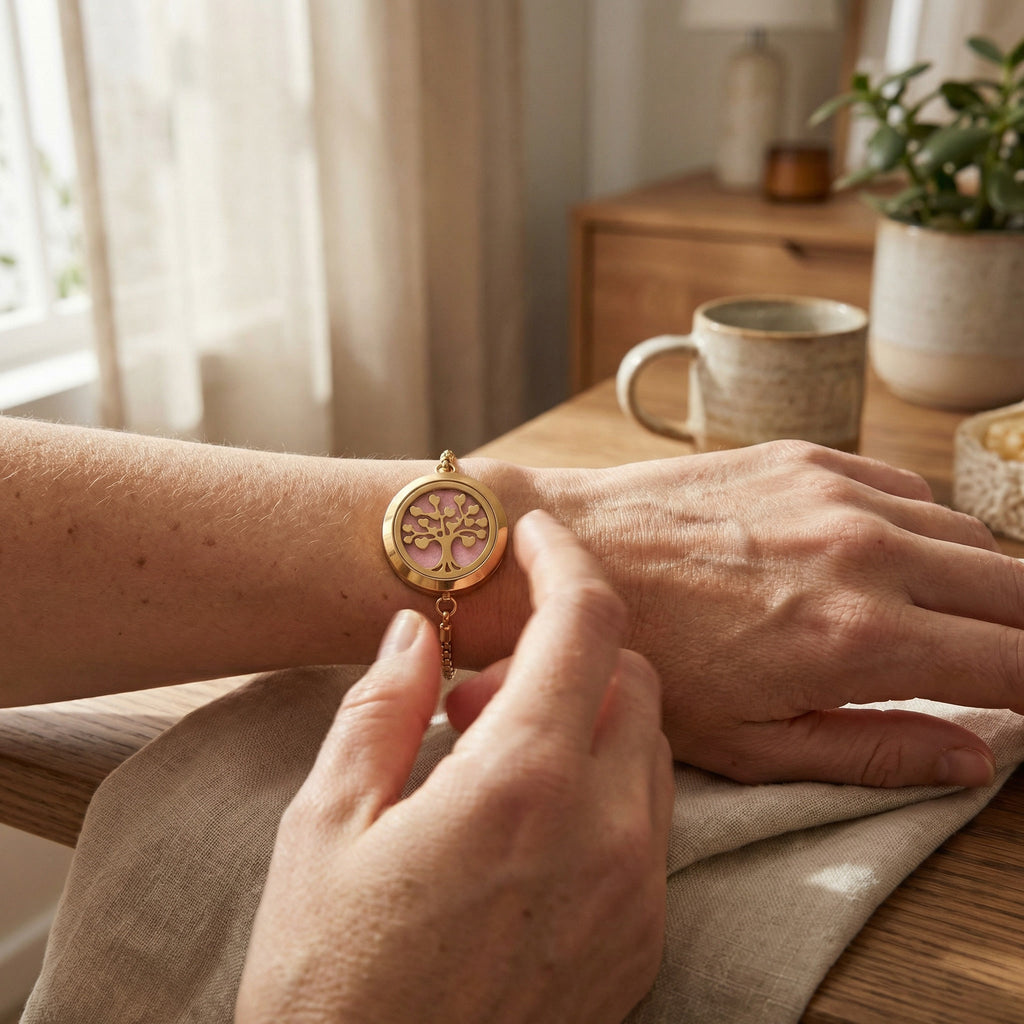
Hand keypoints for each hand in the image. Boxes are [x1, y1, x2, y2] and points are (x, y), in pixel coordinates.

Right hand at [235, 510, 672, 1023]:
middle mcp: (606, 833)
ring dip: (584, 718)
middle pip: (634, 677)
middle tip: (475, 688)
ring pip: (648, 746)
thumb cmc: (329, 978)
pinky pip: (648, 819)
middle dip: (566, 653)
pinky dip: (601, 784)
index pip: (587, 624)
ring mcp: (638, 893)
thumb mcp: (326, 822)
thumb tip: (418, 629)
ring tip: (489, 758)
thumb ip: (383, 704)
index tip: (536, 537)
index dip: (564, 560)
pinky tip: (527, 823)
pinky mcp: (645, 941)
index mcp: (521, 786)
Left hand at [466, 441, 1023, 787]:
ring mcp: (837, 493)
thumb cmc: (643, 656)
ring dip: (983, 580)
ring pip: (970, 535)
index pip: (1017, 661)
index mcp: (860, 638)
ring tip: (953, 617)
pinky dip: (923, 527)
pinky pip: (907, 488)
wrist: (566, 552)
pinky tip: (894, 556)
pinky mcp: (804, 456)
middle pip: (1017, 588)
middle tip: (1006, 662)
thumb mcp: (751, 742)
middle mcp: (866, 553)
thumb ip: (874, 751)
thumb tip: (972, 757)